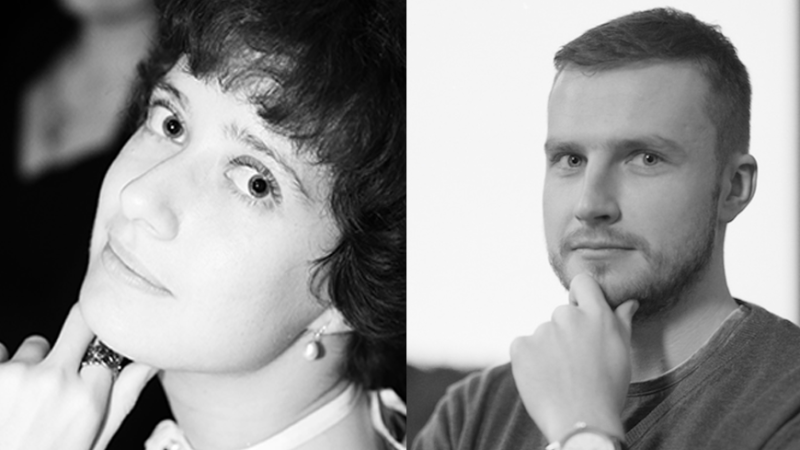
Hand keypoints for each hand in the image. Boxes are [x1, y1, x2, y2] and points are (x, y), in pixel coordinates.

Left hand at [0, 304, 157, 449]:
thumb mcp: (91, 444)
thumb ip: (121, 399)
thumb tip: (148, 364)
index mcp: (86, 400)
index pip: (107, 353)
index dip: (99, 363)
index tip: (91, 371)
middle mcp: (54, 380)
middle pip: (80, 322)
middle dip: (80, 334)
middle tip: (67, 362)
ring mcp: (16, 374)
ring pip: (34, 346)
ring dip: (31, 366)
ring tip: (22, 405)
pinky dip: (1, 369)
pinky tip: (2, 401)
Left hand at [509, 273, 637, 442]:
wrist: (582, 422)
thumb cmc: (607, 390)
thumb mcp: (622, 353)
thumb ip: (622, 321)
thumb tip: (628, 301)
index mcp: (596, 315)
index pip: (583, 282)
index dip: (580, 295)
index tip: (581, 312)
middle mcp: (567, 317)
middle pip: (562, 314)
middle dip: (566, 332)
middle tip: (575, 362)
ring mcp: (542, 331)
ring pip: (543, 334)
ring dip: (548, 348)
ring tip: (561, 376)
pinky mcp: (521, 347)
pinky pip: (523, 347)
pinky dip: (530, 360)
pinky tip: (544, 378)